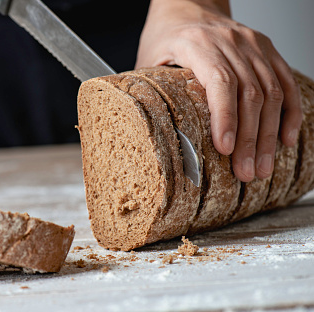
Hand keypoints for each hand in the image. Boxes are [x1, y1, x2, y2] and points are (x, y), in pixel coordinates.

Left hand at [135, 0, 302, 181]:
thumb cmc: (165, 34)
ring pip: (271, 92)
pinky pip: (285, 82)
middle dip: (250, 139)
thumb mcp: (147, 60)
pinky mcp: (266, 49)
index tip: (225, 148)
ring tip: (264, 166)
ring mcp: (253, 44)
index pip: (219, 81)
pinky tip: (285, 138)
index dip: (225, 117)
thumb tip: (145, 134)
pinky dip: (290, 112)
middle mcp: (230, 41)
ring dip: (269, 134)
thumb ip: (151, 91)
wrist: (188, 4)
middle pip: (250, 93)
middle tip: (247, 172)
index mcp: (197, 43)